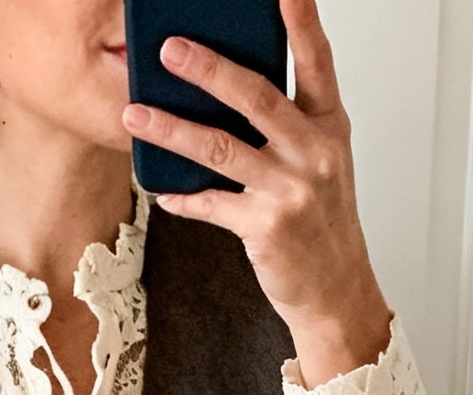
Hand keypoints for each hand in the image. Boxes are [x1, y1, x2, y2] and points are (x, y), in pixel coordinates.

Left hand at [121, 0, 391, 386]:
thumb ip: (289, 120)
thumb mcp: (320, 160)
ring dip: (173, 130)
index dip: (300, 20)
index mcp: (330, 125)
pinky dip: (182, 195)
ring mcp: (291, 190)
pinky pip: (211, 204)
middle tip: (169, 49)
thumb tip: (230, 83)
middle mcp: (314, 152)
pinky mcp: (266, 228)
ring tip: (136, 115)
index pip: (316, 60)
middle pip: (256, 96)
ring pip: (222, 149)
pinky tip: (161, 187)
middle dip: (209, 69)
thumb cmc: (322, 221)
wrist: (336, 290)